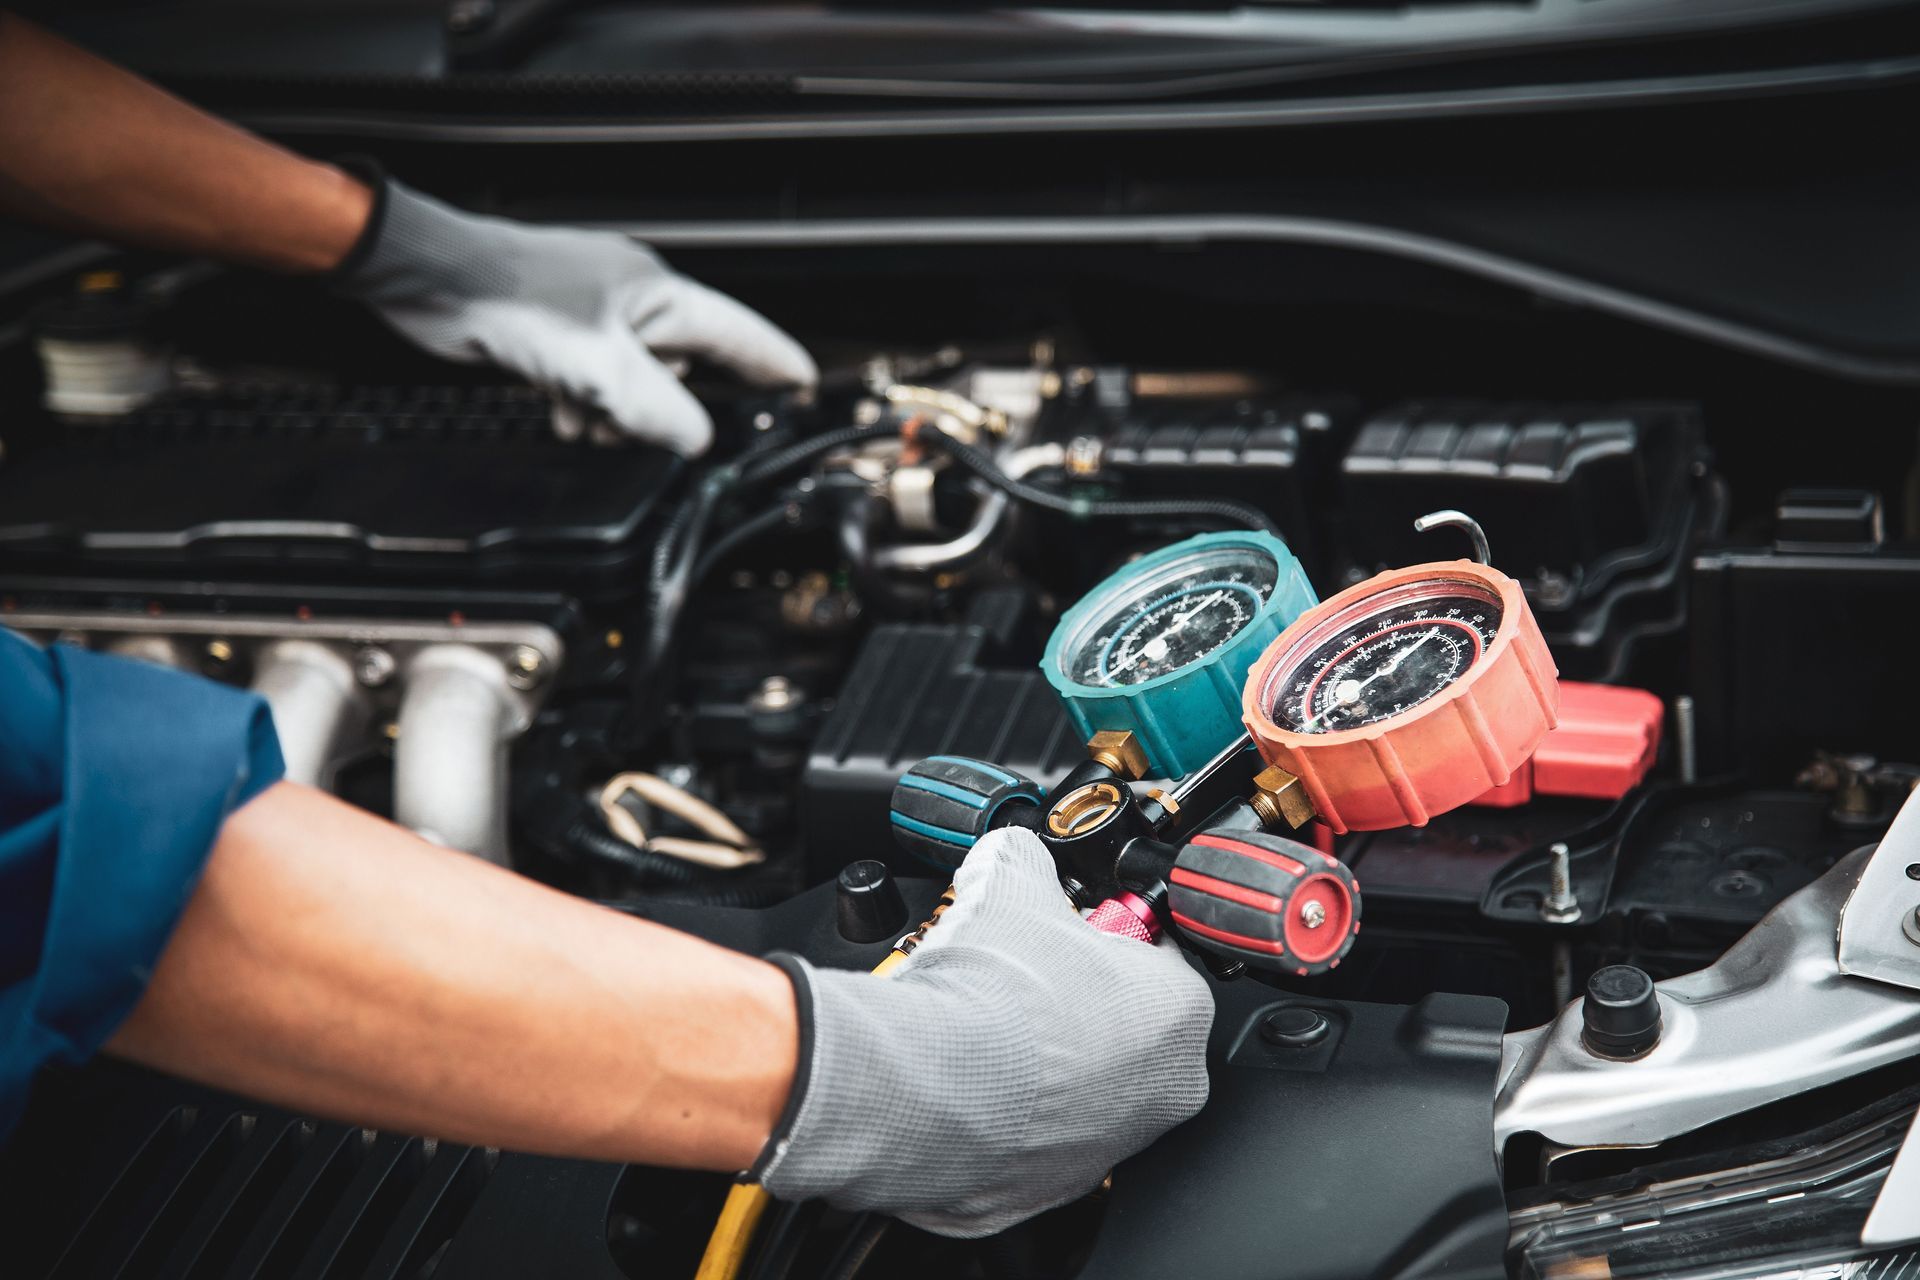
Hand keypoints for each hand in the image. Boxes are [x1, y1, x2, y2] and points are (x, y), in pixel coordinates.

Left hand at [335, 179, 816, 455]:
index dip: (774, 363)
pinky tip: (563, 411)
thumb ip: (655, 407)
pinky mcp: (561, 334)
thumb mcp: (598, 365)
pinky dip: (586, 404)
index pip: (738, 332)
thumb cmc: (510, 295)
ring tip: (590, 418)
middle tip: (645, 427)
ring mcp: (597, 316)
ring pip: (637, 382)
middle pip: (684, 369)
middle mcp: (634, 300)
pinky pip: (597, 382)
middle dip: (666, 408)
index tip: (804, 386)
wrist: (433, 281)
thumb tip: (696, 439)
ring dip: (618, 413)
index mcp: (659, 293)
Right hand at [754, 828, 1212, 1236]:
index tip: (1065, 928)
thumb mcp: (1009, 882)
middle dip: (1074, 998)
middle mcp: (1162, 1091)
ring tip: (982, 1023)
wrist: (923, 1084)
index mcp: (1178, 1010)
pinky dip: (1003, 1112)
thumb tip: (1016, 852)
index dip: (1101, 934)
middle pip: (1123, 1025)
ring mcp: (1107, 1149)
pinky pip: (1031, 1139)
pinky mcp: (1047, 1191)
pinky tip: (965, 1077)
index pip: (1155, 954)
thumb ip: (1027, 859)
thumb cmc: (987, 996)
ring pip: (1081, 1089)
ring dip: (1040, 1058)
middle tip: (1019, 972)